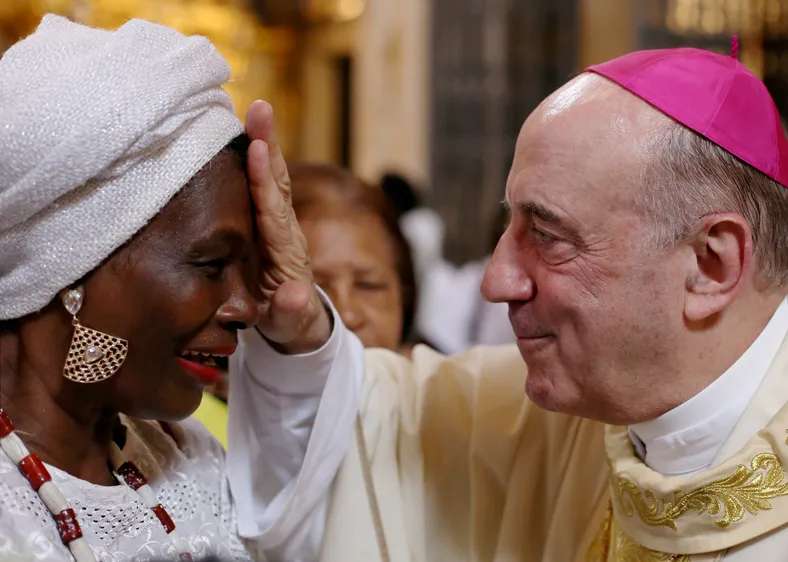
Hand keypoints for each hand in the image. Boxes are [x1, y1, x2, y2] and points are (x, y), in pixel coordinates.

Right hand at [246, 100, 330, 353]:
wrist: (298, 321)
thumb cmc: (288, 323)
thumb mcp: (289, 324)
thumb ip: (291, 312)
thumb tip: (296, 296)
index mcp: (285, 252)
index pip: (274, 212)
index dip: (265, 182)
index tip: (259, 151)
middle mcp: (284, 230)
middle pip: (276, 182)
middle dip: (269, 145)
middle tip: (261, 108)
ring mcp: (276, 222)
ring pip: (271, 176)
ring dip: (264, 141)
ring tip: (255, 108)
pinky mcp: (266, 220)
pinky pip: (260, 183)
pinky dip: (254, 156)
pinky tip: (242, 131)